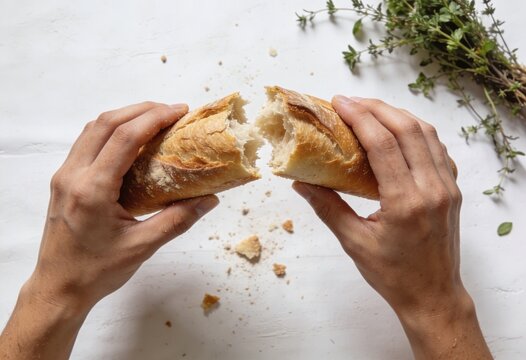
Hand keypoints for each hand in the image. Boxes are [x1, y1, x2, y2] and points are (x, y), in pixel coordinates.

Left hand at [1, 101, 218, 359]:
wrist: (59, 287)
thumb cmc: (98, 271)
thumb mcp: (143, 246)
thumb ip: (178, 219)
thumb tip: (210, 199)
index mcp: (92, 190)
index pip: (125, 138)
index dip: (155, 118)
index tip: (180, 111)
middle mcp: (73, 175)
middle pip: (106, 123)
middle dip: (142, 110)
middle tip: (173, 112)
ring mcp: (64, 175)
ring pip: (93, 128)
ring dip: (125, 117)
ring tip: (156, 119)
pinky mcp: (64, 180)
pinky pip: (88, 142)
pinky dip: (112, 131)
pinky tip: (132, 139)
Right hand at [293, 96, 491, 358]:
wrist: (433, 295)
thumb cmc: (392, 274)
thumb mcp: (354, 242)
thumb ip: (327, 207)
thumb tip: (300, 182)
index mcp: (406, 202)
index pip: (383, 144)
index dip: (360, 117)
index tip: (339, 103)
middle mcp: (432, 188)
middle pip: (408, 129)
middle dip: (377, 108)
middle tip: (349, 102)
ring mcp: (447, 187)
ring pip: (427, 134)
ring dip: (397, 115)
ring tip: (369, 110)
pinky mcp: (452, 189)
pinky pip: (437, 148)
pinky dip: (416, 131)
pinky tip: (397, 131)